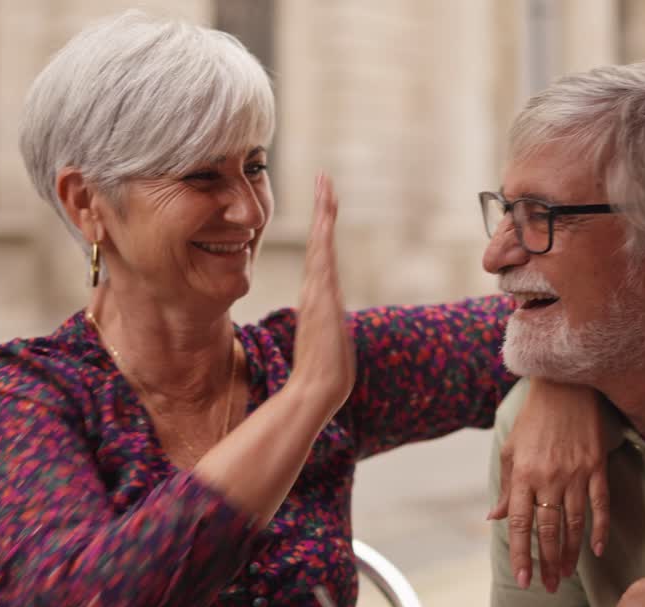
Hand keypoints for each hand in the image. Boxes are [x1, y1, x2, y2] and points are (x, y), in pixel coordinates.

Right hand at [291, 174, 354, 411]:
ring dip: (323, 214)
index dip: (324, 228)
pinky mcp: (320, 297)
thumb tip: (328, 331)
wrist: (316, 389)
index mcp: (320, 297)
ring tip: (326, 186)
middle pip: (320, 241)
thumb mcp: (329, 345)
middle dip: (323, 210)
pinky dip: (322, 237)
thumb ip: (328, 332)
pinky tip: (325, 219)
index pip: (322, 254)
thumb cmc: (321, 374)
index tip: (327, 201)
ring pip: (321, 244)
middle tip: (325, 178)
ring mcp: (318, 292)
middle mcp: (317, 289)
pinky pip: (322, 259)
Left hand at [488, 380, 608, 592]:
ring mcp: (575, 473)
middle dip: (548, 563)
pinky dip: (600, 528)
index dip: (522, 555)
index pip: (520, 525)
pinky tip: (597, 550)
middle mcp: (548, 478)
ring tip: (568, 574)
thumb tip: (495, 518)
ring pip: (574, 523)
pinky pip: (600, 504)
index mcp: (523, 475)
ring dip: (571, 553)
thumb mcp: (510, 450)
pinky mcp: (596, 466)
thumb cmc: (532, 418)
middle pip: (548, 531)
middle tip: (549, 587)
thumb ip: (505, 487)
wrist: (563, 385)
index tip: (524, 580)